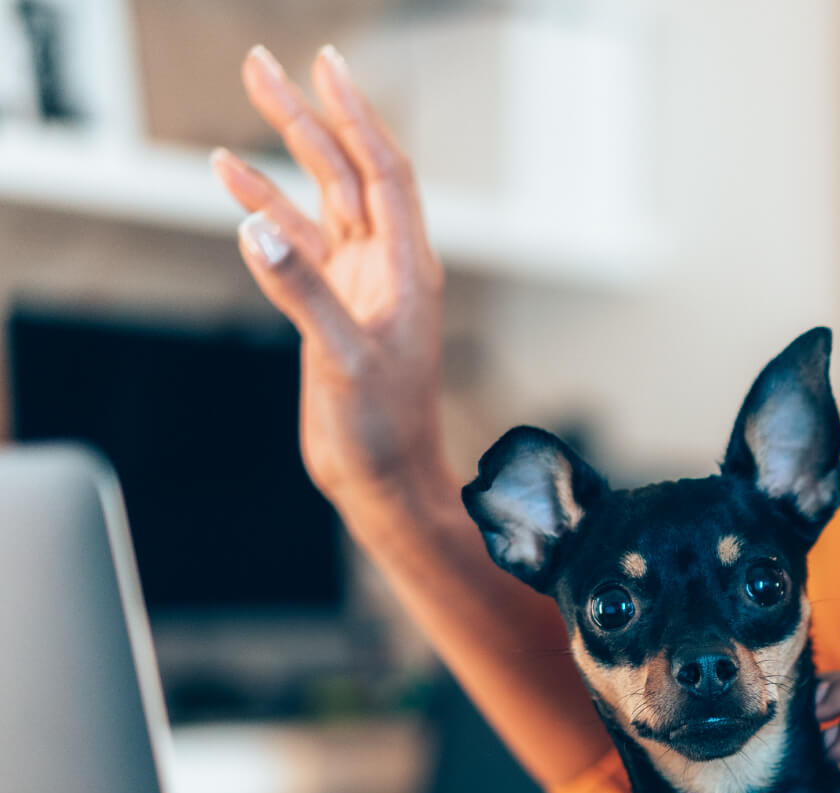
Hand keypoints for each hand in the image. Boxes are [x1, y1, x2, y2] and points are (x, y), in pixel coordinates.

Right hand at [213, 45, 445, 508]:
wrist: (386, 480)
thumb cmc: (384, 430)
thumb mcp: (343, 361)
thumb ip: (303, 294)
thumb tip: (256, 231)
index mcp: (406, 269)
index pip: (384, 172)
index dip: (357, 117)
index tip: (327, 68)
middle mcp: (386, 266)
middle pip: (347, 170)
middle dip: (310, 115)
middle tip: (268, 63)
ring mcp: (357, 283)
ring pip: (319, 197)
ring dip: (284, 149)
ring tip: (250, 95)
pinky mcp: (330, 305)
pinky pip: (295, 241)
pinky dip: (265, 205)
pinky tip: (230, 177)